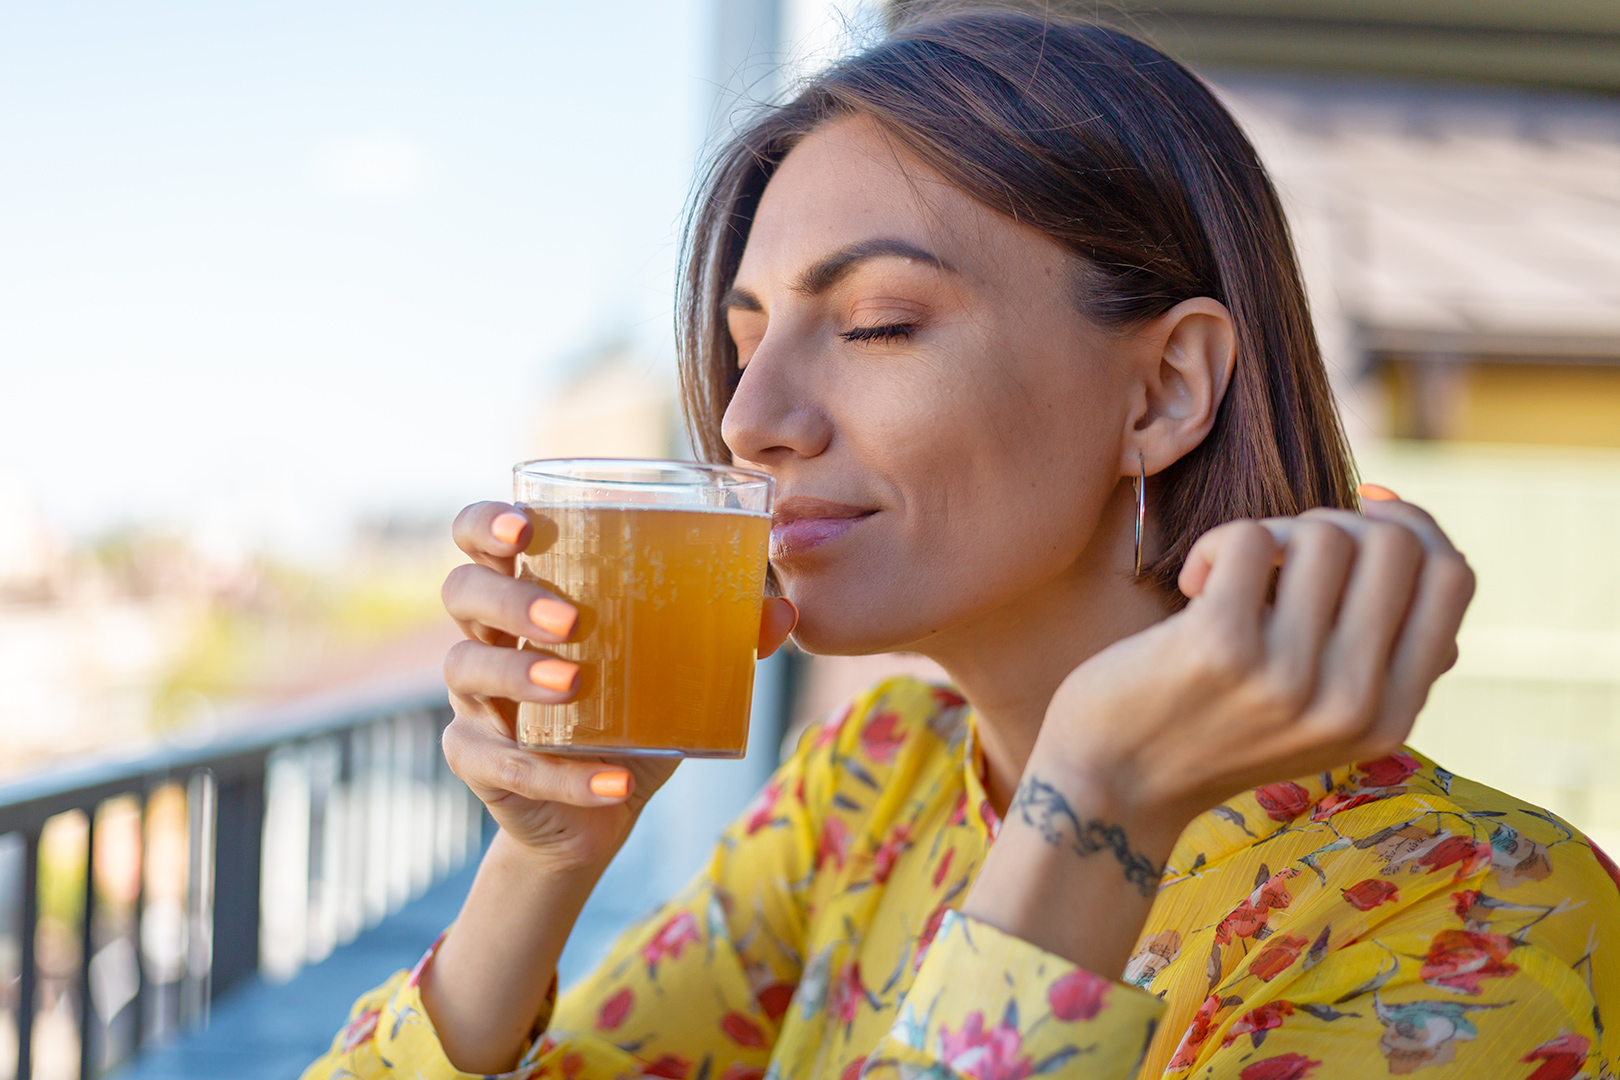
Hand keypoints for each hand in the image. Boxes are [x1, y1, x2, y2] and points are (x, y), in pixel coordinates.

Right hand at [437, 500, 798, 871]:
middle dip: (509, 597)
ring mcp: (475, 701)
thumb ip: (722, 638)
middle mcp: (487, 638)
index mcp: (527, 595)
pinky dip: (562, 775)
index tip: (523, 526)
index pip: (478, 537)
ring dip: (521, 673)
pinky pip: (503, 763)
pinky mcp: (477, 762)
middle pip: (463, 592)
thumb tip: (784, 612)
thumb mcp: (674, 674)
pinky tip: (611, 780)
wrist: (594, 815)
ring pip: (467, 668)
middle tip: (568, 619)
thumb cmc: (629, 717)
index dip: (486, 522)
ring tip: (575, 684)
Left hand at [1038, 494, 1474, 856]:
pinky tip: (1190, 587)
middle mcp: (1352, 704)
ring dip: (1269, 534)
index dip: (1412, 525)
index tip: (1360, 513)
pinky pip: (1250, 538)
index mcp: (1390, 717)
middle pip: (1395, 545)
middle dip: (1334, 524)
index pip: (1452, 578)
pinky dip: (1214, 545)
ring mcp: (1289, 679)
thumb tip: (1414, 535)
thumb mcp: (1318, 713)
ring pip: (1323, 535)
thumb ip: (1376, 650)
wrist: (1112, 787)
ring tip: (1228, 577)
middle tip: (1277, 558)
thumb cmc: (1211, 727)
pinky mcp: (1222, 649)